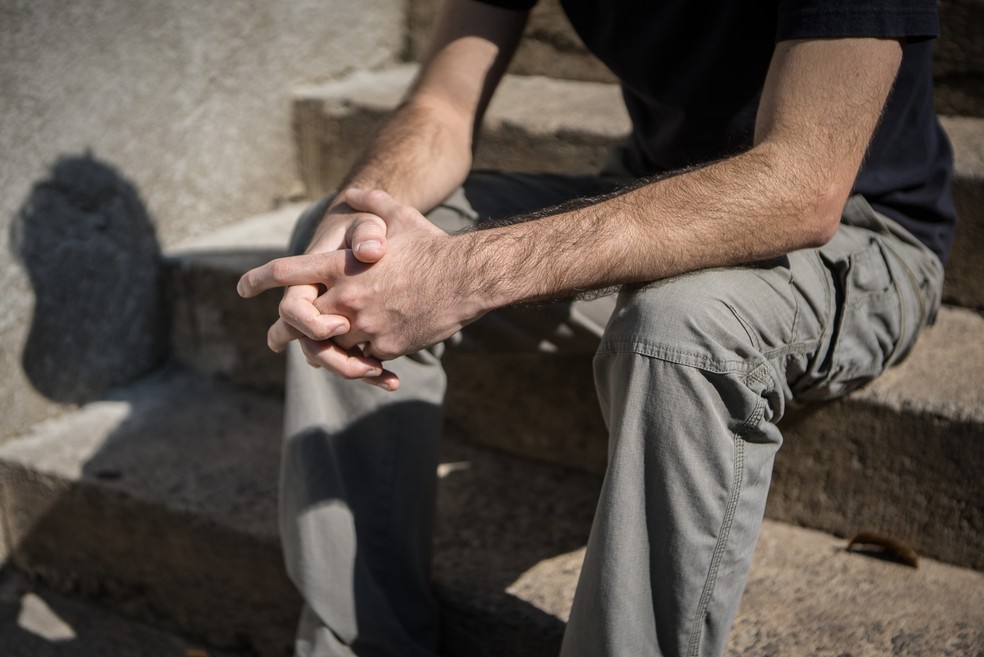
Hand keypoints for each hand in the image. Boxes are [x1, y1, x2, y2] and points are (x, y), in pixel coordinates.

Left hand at [239, 189, 483, 384]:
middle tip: (275, 341)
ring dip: (328, 346)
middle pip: (302, 321)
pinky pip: (362, 359)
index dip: (259, 280)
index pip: (287, 273)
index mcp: (341, 266)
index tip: (241, 288)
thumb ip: (370, 204)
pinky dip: (361, 359)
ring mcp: (365, 326)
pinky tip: (364, 359)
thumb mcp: (397, 216)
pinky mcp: (385, 348)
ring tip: (323, 351)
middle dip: (289, 332)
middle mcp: (346, 298)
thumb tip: (353, 193)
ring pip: (332, 344)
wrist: (466, 278)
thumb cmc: (432, 245)